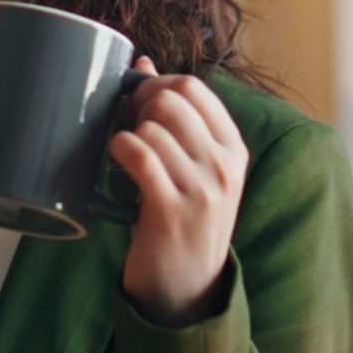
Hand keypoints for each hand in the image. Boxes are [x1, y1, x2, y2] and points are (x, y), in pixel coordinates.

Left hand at [106, 55, 248, 326]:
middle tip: (128, 128)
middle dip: (138, 105)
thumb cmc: (185, 220)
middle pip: (170, 99)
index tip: (140, 104)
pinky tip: (118, 162)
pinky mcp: (170, 210)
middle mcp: (223, 166)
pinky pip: (139, 155)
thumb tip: (144, 63)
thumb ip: (177, 118)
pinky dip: (120, 150)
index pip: (195, 87)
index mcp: (234, 149)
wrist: (187, 289)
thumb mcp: (197, 169)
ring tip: (127, 156)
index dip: (158, 84)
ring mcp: (201, 189)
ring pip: (151, 126)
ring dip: (127, 134)